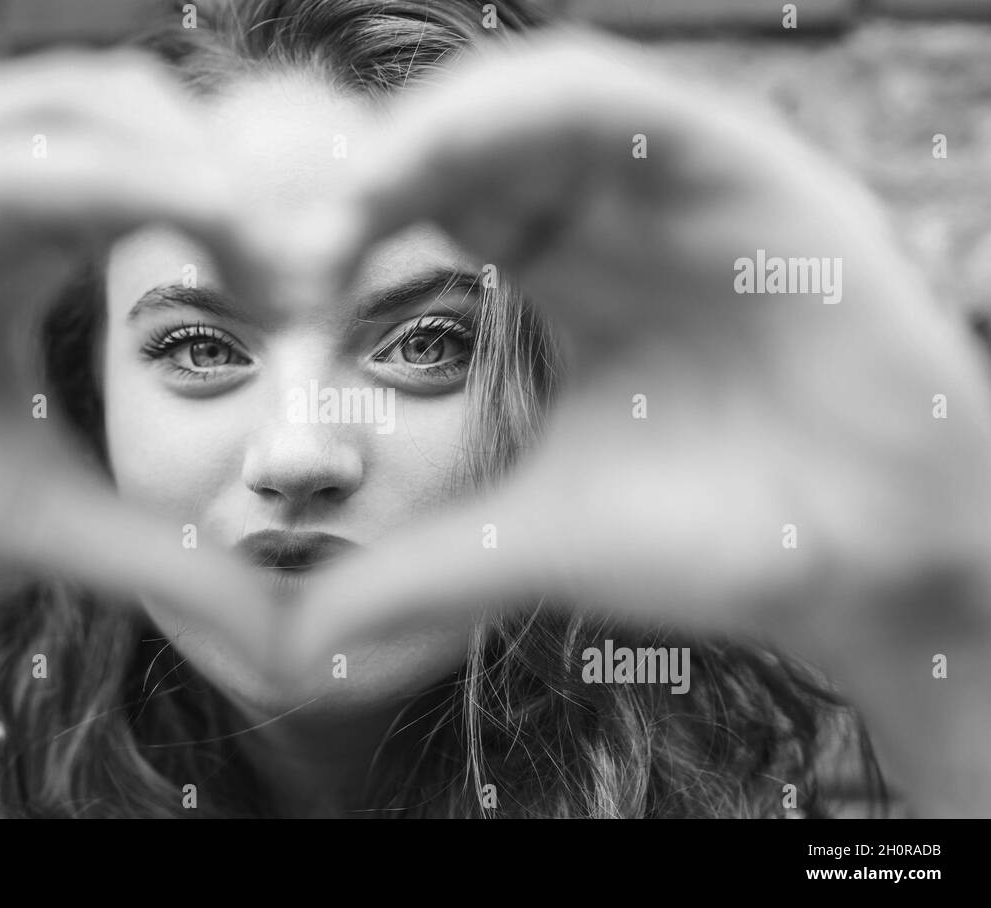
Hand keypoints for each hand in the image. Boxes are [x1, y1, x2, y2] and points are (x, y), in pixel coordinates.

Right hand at [0, 51, 277, 657]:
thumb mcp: (49, 514)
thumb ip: (157, 548)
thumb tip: (269, 622)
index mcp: (31, 241)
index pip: (167, 182)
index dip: (256, 220)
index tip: (326, 291)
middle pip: (142, 119)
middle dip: (242, 172)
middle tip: (324, 253)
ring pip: (75, 105)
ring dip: (184, 153)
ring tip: (269, 230)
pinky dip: (99, 171)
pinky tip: (184, 205)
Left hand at [287, 31, 990, 813]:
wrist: (863, 563)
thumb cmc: (712, 537)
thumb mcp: (532, 541)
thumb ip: (415, 572)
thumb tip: (298, 639)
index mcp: (560, 271)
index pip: (433, 203)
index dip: (349, 226)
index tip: (284, 287)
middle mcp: (612, 212)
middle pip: (468, 139)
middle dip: (373, 169)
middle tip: (292, 230)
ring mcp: (678, 184)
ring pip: (536, 100)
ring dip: (432, 128)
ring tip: (355, 193)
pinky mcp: (747, 169)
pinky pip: (628, 102)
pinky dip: (527, 107)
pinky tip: (442, 153)